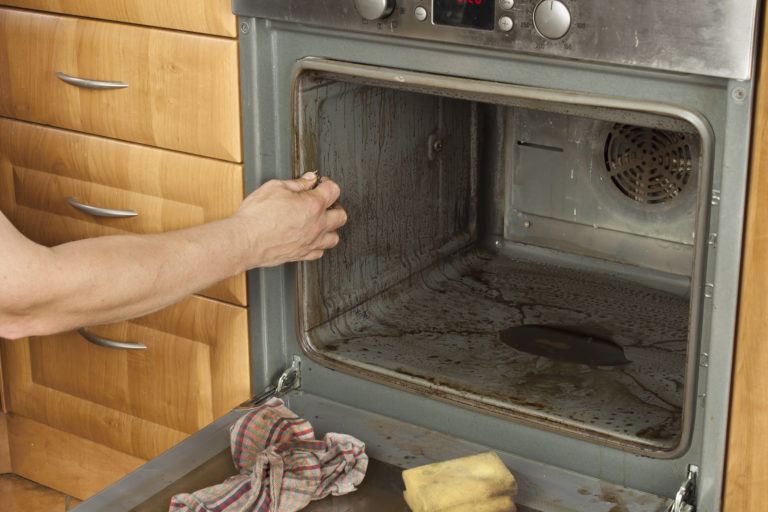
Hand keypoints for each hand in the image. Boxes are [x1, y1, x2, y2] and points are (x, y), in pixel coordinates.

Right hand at [231, 172, 346, 268]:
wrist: (244, 241)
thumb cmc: (256, 216)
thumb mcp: (275, 187)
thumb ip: (296, 183)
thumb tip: (308, 179)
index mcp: (313, 205)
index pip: (334, 190)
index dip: (327, 183)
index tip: (321, 183)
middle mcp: (316, 225)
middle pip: (341, 215)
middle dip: (334, 206)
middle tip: (323, 202)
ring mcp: (311, 242)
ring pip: (334, 237)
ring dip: (330, 228)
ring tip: (320, 221)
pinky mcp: (302, 255)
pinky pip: (320, 252)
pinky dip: (318, 245)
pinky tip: (310, 238)